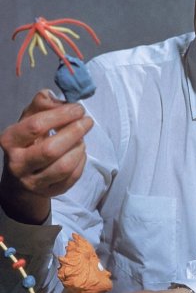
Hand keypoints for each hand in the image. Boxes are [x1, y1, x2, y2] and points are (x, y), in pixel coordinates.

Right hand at [0, 89, 92, 222]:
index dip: (61, 115)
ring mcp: (33, 181)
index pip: (36, 126)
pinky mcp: (48, 192)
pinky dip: (81, 162)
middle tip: (87, 122)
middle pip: (51, 149)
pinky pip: (72, 178)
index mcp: (10, 140)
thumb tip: (61, 100)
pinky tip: (80, 152)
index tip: (78, 109)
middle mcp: (18, 163)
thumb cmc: (28, 141)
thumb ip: (42, 104)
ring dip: (79, 148)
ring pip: (64, 167)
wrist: (20, 177)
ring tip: (82, 137)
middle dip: (74, 132)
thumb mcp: (28, 118)